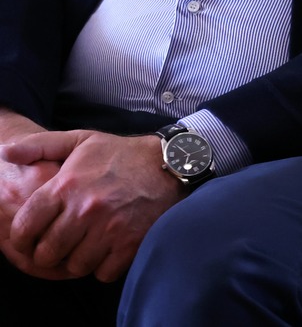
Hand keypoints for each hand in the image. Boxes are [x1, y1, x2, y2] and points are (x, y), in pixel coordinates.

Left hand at [0, 130, 182, 282]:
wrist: (171, 163)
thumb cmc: (120, 154)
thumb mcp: (80, 141)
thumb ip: (39, 145)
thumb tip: (6, 151)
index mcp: (66, 186)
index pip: (25, 227)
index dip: (22, 239)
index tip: (30, 239)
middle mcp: (85, 209)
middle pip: (47, 253)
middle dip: (49, 253)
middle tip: (60, 245)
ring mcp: (109, 228)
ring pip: (74, 266)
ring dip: (78, 260)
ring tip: (86, 245)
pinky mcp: (131, 243)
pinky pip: (103, 273)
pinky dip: (103, 266)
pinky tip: (108, 249)